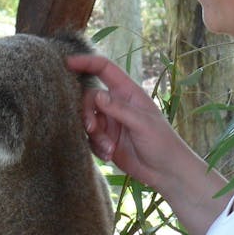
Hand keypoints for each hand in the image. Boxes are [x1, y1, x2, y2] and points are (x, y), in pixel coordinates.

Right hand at [67, 54, 184, 190]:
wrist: (165, 172)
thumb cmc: (162, 143)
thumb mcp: (143, 124)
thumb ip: (119, 109)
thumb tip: (97, 95)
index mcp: (128, 93)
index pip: (105, 69)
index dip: (86, 62)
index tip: (68, 62)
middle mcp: (116, 105)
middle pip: (89, 98)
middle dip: (86, 113)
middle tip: (90, 128)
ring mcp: (110, 123)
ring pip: (87, 121)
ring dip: (95, 136)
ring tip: (109, 150)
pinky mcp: (105, 140)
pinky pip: (90, 139)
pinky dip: (96, 147)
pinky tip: (109, 156)